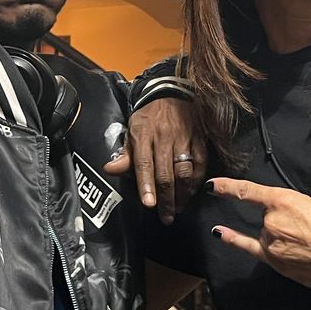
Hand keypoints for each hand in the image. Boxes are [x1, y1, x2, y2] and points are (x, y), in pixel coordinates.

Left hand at [107, 98, 205, 223]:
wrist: (171, 93)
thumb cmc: (149, 117)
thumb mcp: (132, 131)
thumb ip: (125, 154)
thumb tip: (110, 170)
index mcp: (143, 136)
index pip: (144, 164)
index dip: (146, 185)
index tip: (149, 204)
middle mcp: (164, 138)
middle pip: (165, 173)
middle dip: (166, 198)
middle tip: (166, 217)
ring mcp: (184, 138)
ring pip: (184, 171)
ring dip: (182, 193)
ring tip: (179, 207)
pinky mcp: (199, 138)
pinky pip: (200, 162)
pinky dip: (197, 180)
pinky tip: (192, 191)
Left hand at [206, 178, 310, 296]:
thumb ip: (301, 212)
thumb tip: (295, 219)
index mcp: (287, 202)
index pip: (249, 192)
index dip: (228, 188)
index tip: (213, 186)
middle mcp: (274, 223)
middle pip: (264, 220)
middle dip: (283, 224)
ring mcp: (274, 248)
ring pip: (266, 238)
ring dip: (282, 239)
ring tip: (309, 243)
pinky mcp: (279, 267)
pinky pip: (253, 252)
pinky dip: (236, 241)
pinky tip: (221, 234)